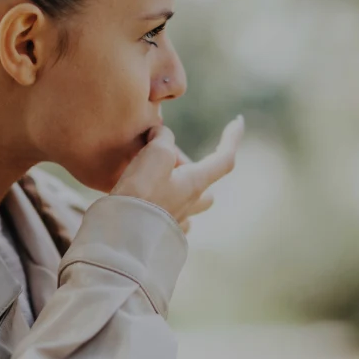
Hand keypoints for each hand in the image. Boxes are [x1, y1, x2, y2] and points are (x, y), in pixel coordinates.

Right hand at [111, 116, 243, 228]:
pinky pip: (167, 220)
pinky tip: (145, 203)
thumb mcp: (155, 154)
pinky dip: (161, 208)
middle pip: (206, 188)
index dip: (232, 138)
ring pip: (187, 205)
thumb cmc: (141, 193)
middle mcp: (190, 205)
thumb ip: (163, 139)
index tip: (238, 122)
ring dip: (176, 190)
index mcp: (195, 184)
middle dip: (195, 172)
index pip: (224, 158)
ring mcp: (174, 223)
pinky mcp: (157, 235)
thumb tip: (161, 136)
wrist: (121, 237)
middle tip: (169, 160)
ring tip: (150, 179)